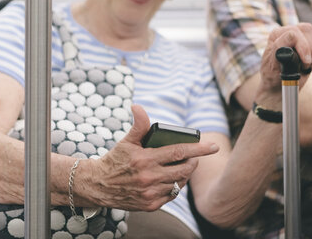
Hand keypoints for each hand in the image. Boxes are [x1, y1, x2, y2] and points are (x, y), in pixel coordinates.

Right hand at [88, 104, 218, 210]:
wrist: (99, 186)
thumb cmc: (115, 160)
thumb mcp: (126, 141)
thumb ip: (138, 125)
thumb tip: (138, 107)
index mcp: (145, 159)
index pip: (179, 152)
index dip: (198, 148)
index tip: (213, 146)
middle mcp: (149, 178)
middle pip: (184, 169)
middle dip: (193, 161)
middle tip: (193, 155)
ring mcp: (150, 193)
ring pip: (179, 183)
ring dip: (185, 173)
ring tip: (183, 165)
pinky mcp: (150, 205)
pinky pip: (172, 195)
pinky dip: (175, 186)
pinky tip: (172, 178)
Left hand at [255, 23, 311, 109]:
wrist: (279, 84)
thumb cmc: (272, 75)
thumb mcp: (272, 66)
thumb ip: (280, 54)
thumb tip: (289, 49)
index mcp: (276, 35)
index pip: (294, 33)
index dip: (303, 47)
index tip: (305, 62)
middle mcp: (287, 31)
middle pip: (307, 29)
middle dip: (311, 48)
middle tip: (306, 64)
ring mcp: (300, 36)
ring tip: (305, 64)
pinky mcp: (310, 42)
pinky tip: (309, 63)